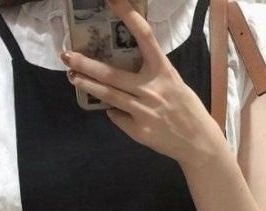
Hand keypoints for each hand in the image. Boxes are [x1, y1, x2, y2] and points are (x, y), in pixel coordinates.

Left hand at [60, 0, 223, 165]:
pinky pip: (118, 117)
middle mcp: (151, 89)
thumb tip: (122, 75)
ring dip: (87, 85)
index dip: (128, 16)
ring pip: (108, 96)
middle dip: (86, 64)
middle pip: (111, 73)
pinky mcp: (139, 131)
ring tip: (72, 76)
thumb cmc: (186, 109)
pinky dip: (114, 112)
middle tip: (67, 55)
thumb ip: (150, 76)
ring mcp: (143, 111)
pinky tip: (112, 110)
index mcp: (163, 71)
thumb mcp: (173, 83)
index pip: (145, 36)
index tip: (112, 1)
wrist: (198, 141)